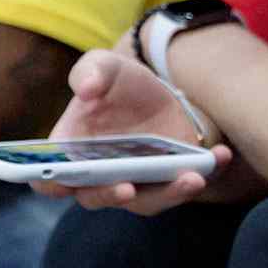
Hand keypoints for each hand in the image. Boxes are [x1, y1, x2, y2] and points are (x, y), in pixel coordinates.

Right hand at [33, 50, 239, 213]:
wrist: (157, 90)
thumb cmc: (117, 83)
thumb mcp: (104, 66)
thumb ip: (90, 72)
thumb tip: (86, 89)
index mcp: (69, 153)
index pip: (48, 181)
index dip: (50, 183)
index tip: (63, 179)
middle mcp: (99, 176)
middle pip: (98, 198)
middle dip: (111, 195)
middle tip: (127, 188)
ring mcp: (136, 182)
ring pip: (147, 201)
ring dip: (170, 194)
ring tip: (192, 177)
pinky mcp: (169, 179)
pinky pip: (185, 185)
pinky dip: (205, 173)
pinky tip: (220, 154)